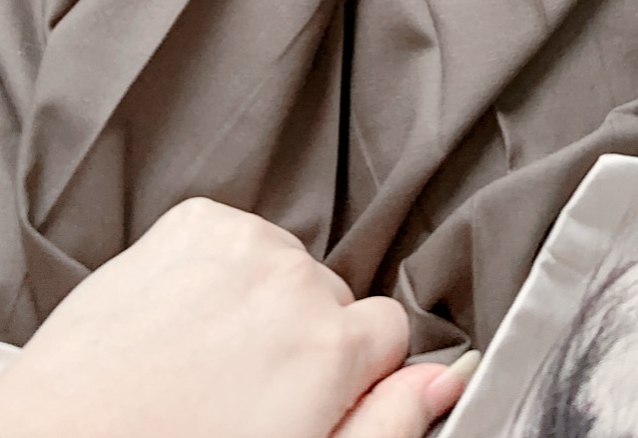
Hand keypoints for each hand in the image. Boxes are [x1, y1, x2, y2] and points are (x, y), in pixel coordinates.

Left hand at [0, 199, 478, 437]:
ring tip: (212, 353)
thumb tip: (447, 381)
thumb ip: (387, 423)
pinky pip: (238, 234)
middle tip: (251, 387)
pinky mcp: (192, 220)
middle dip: (308, 333)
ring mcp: (239, 242)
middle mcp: (292, 281)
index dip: (355, 369)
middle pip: (334, 294)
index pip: (389, 328)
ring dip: (264, 297)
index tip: (318, 392)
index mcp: (329, 348)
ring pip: (286, 262)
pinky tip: (190, 316)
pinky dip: (222, 266)